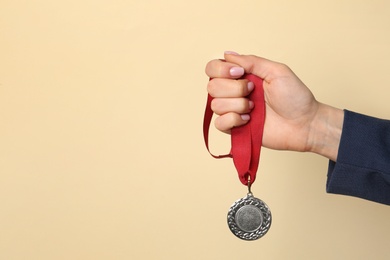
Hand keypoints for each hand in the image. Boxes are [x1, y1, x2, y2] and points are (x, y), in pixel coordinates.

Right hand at [205, 52, 342, 160]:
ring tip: (254, 107)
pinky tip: (249, 120)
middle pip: (212, 86)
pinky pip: (219, 123)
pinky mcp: (234, 128)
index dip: (221, 70)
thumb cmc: (295, 97)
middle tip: (253, 91)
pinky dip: (233, 120)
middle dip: (234, 88)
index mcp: (240, 76)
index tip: (240, 73)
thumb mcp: (276, 71)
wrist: (304, 123)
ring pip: (216, 105)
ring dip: (238, 105)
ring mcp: (233, 110)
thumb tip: (227, 54)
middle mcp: (233, 92)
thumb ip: (252, 61)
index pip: (213, 68)